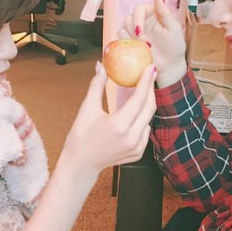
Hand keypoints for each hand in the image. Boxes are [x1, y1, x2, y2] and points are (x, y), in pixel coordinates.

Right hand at [61, 61, 156, 178]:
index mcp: (119, 125)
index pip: (139, 99)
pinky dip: (142, 120)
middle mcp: (131, 137)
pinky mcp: (138, 153)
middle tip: (149, 75)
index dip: (146, 81)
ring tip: (142, 91)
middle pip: (149, 108)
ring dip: (146, 104)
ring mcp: (136, 147)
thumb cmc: (80, 136)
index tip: (151, 67)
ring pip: (148, 119)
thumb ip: (97, 85)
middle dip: (150, 89)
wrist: (81, 164)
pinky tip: (135, 113)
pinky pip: (145, 131)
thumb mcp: (87, 108)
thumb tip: (101, 66)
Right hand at [119, 0, 187, 87]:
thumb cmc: (175, 46)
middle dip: (134, 32)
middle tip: (147, 44)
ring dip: (131, 40)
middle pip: (128, 19)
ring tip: (145, 49)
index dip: (137, 18)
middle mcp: (142, 22)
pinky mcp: (130, 44)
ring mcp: (134, 34)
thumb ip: (164, 12)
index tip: (140, 31)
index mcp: (152, 14)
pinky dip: (127, 46)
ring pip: (122, 29)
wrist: (170, 66)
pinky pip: (120, 41)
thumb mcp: (173, 28)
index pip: (139, 9)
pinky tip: (137, 52)